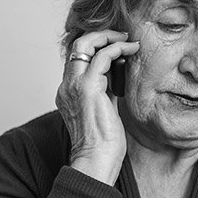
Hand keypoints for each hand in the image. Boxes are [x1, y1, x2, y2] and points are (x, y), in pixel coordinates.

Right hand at [55, 30, 139, 184]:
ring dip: (110, 37)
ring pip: (86, 44)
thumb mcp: (103, 112)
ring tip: (128, 40)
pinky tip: (131, 49)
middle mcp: (67, 86)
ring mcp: (75, 85)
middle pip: (76, 45)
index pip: (77, 58)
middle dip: (100, 35)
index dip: (96, 47)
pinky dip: (118, 48)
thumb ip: (105, 94)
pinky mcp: (88, 88)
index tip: (116, 46)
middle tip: (121, 36)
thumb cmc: (103, 145)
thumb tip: (117, 80)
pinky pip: (102, 56)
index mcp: (68, 92)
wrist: (96, 161)